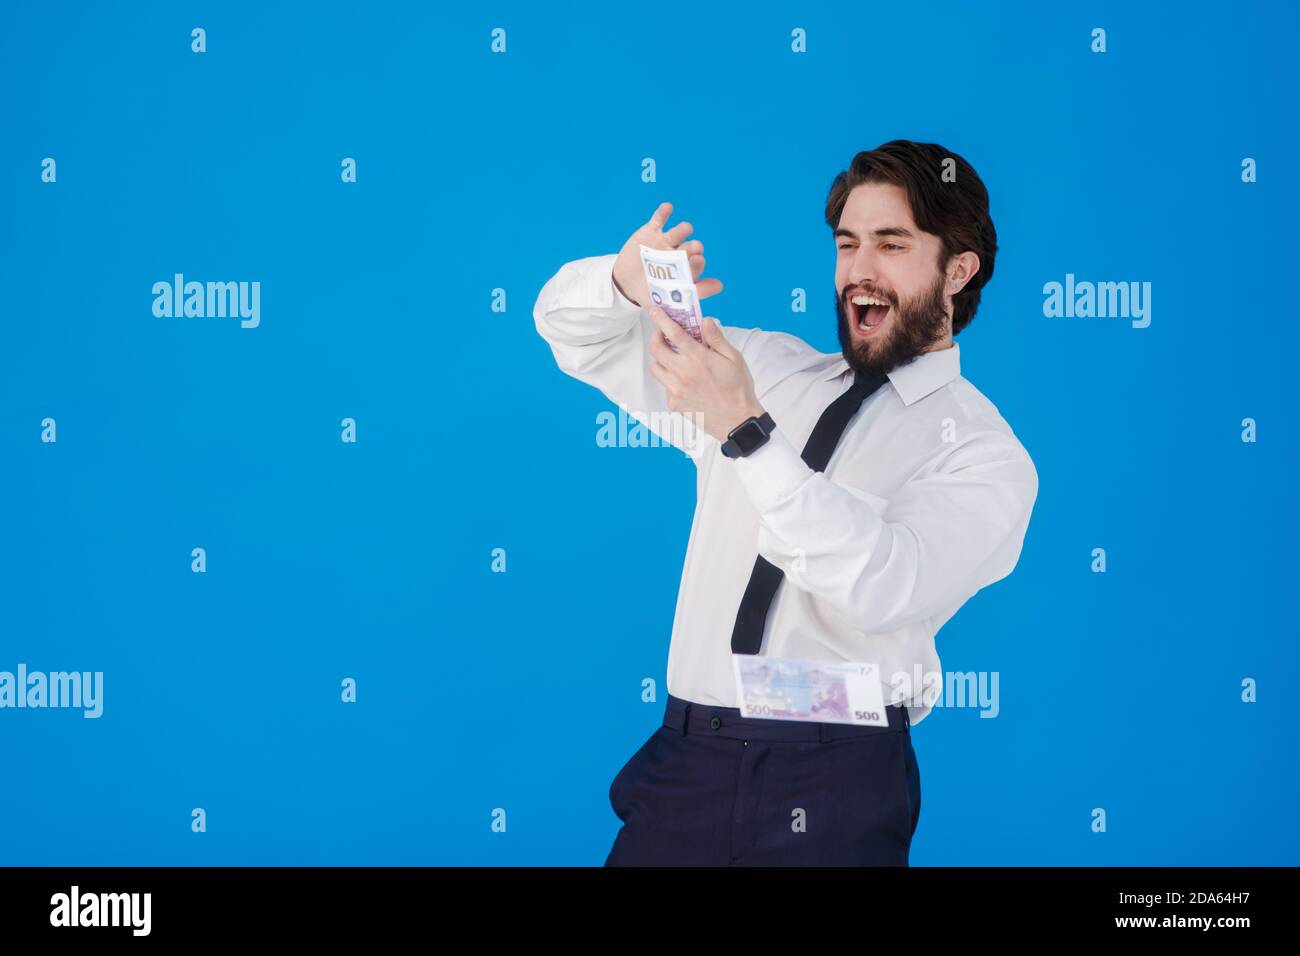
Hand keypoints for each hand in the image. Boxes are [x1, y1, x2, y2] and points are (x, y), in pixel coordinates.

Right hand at [612, 201, 723, 306]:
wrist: (625, 284)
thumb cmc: (651, 293)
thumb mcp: (667, 301)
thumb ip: (694, 293)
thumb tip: (721, 285)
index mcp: (685, 270)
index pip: (696, 266)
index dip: (698, 264)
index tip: (698, 263)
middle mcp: (678, 254)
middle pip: (689, 249)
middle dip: (693, 248)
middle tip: (696, 248)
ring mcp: (665, 242)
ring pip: (677, 233)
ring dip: (683, 230)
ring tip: (686, 229)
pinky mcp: (651, 232)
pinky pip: (658, 220)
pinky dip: (663, 213)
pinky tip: (668, 208)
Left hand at [647, 306, 764, 442]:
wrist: (737, 420)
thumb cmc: (738, 388)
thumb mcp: (733, 358)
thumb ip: (716, 338)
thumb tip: (705, 320)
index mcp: (697, 358)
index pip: (672, 333)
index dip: (661, 319)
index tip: (655, 310)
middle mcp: (682, 372)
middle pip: (656, 349)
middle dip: (656, 337)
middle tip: (663, 335)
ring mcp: (676, 390)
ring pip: (656, 368)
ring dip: (661, 360)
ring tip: (674, 359)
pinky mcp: (674, 403)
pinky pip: (664, 386)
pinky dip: (670, 380)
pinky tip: (684, 381)